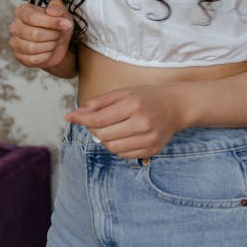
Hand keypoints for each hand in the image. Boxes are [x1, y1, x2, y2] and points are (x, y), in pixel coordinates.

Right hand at [8, 0, 73, 68]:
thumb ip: (57, 8)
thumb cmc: (56, 26)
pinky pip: (32, 59)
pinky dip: (45, 56)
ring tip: (55, 42)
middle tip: (59, 34)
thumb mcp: (61, 13)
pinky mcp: (18, 56)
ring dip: (50, 45)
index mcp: (22, 11)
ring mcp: (14, 42)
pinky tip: (49, 51)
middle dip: (52, 35)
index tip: (65, 24)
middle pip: (34, 34)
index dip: (51, 22)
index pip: (32, 17)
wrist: (58, 43)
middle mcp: (15, 26)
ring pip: (33, 48)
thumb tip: (53, 11)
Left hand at [66, 84, 192, 159]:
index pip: (99, 119)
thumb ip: (100, 102)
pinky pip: (124, 155)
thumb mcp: (124, 92)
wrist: (177, 106)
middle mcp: (142, 124)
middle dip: (93, 129)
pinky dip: (117, 147)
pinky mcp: (152, 150)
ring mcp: (149, 139)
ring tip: (111, 128)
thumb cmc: (148, 96)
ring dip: (105, 139)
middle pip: (104, 135)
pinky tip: (122, 135)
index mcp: (133, 106)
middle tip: (96, 121)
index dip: (81, 119)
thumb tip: (79, 112)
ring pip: (112, 148)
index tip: (69, 117)